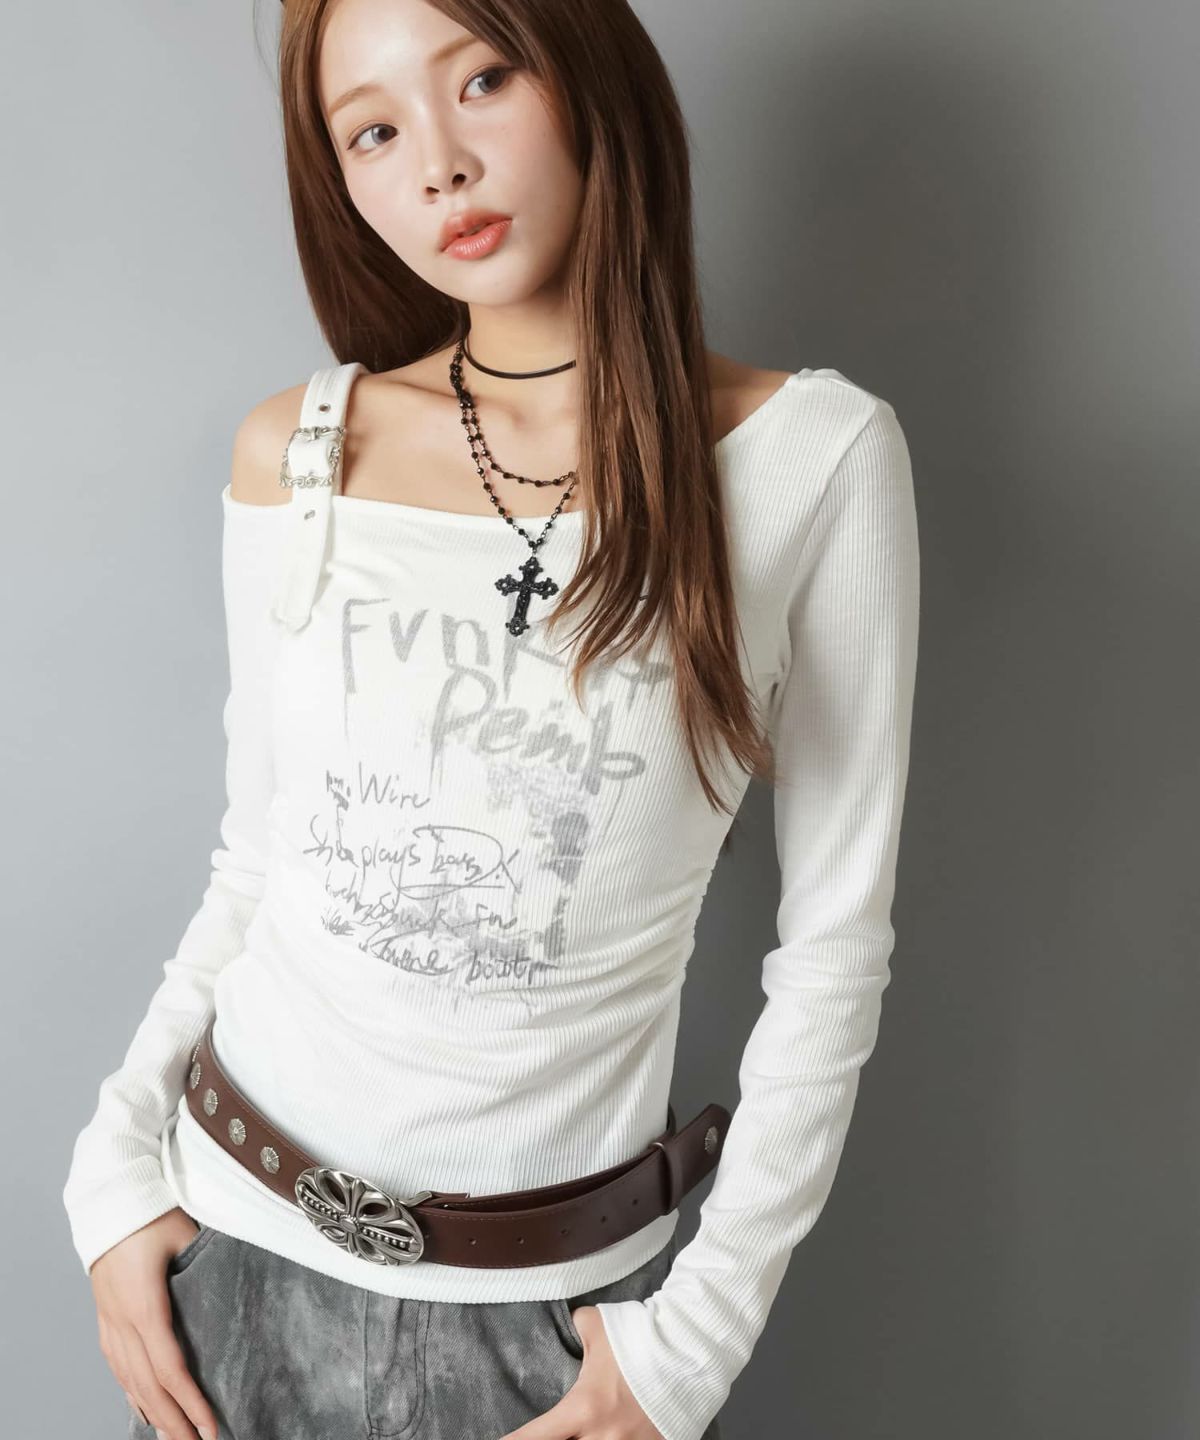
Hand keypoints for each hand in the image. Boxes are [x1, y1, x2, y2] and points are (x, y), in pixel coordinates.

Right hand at [88, 1208, 218, 1439]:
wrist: (107, 1196)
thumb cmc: (151, 1210)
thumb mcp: (186, 1233)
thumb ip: (210, 1262)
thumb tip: (246, 1279)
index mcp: (144, 1306)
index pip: (170, 1368)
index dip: (190, 1403)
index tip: (211, 1428)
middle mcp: (122, 1321)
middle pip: (148, 1385)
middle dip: (173, 1422)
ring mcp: (109, 1319)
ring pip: (128, 1380)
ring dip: (151, 1412)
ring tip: (172, 1439)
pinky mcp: (104, 1314)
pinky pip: (116, 1364)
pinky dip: (130, 1391)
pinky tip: (141, 1407)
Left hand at [496, 1304, 665, 1439]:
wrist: (690, 1353)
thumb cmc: (642, 1339)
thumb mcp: (600, 1326)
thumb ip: (579, 1327)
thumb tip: (570, 1320)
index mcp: (583, 1408)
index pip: (534, 1437)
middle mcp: (602, 1438)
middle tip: (554, 1433)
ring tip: (579, 1434)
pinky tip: (611, 1435)